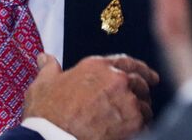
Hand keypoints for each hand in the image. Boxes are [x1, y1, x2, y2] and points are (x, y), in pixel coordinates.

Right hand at [23, 53, 159, 139]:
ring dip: (142, 111)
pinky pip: (146, 125)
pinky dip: (142, 128)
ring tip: (134, 119)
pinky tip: (132, 131)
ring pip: (145, 106)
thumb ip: (48, 68)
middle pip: (140, 83)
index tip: (149, 75)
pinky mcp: (133, 124)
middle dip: (143, 90)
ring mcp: (127, 102)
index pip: (127, 61)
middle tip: (142, 98)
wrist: (54, 137)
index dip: (141, 68)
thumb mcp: (42, 84)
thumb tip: (44, 58)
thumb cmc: (48, 113)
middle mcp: (116, 80)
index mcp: (97, 66)